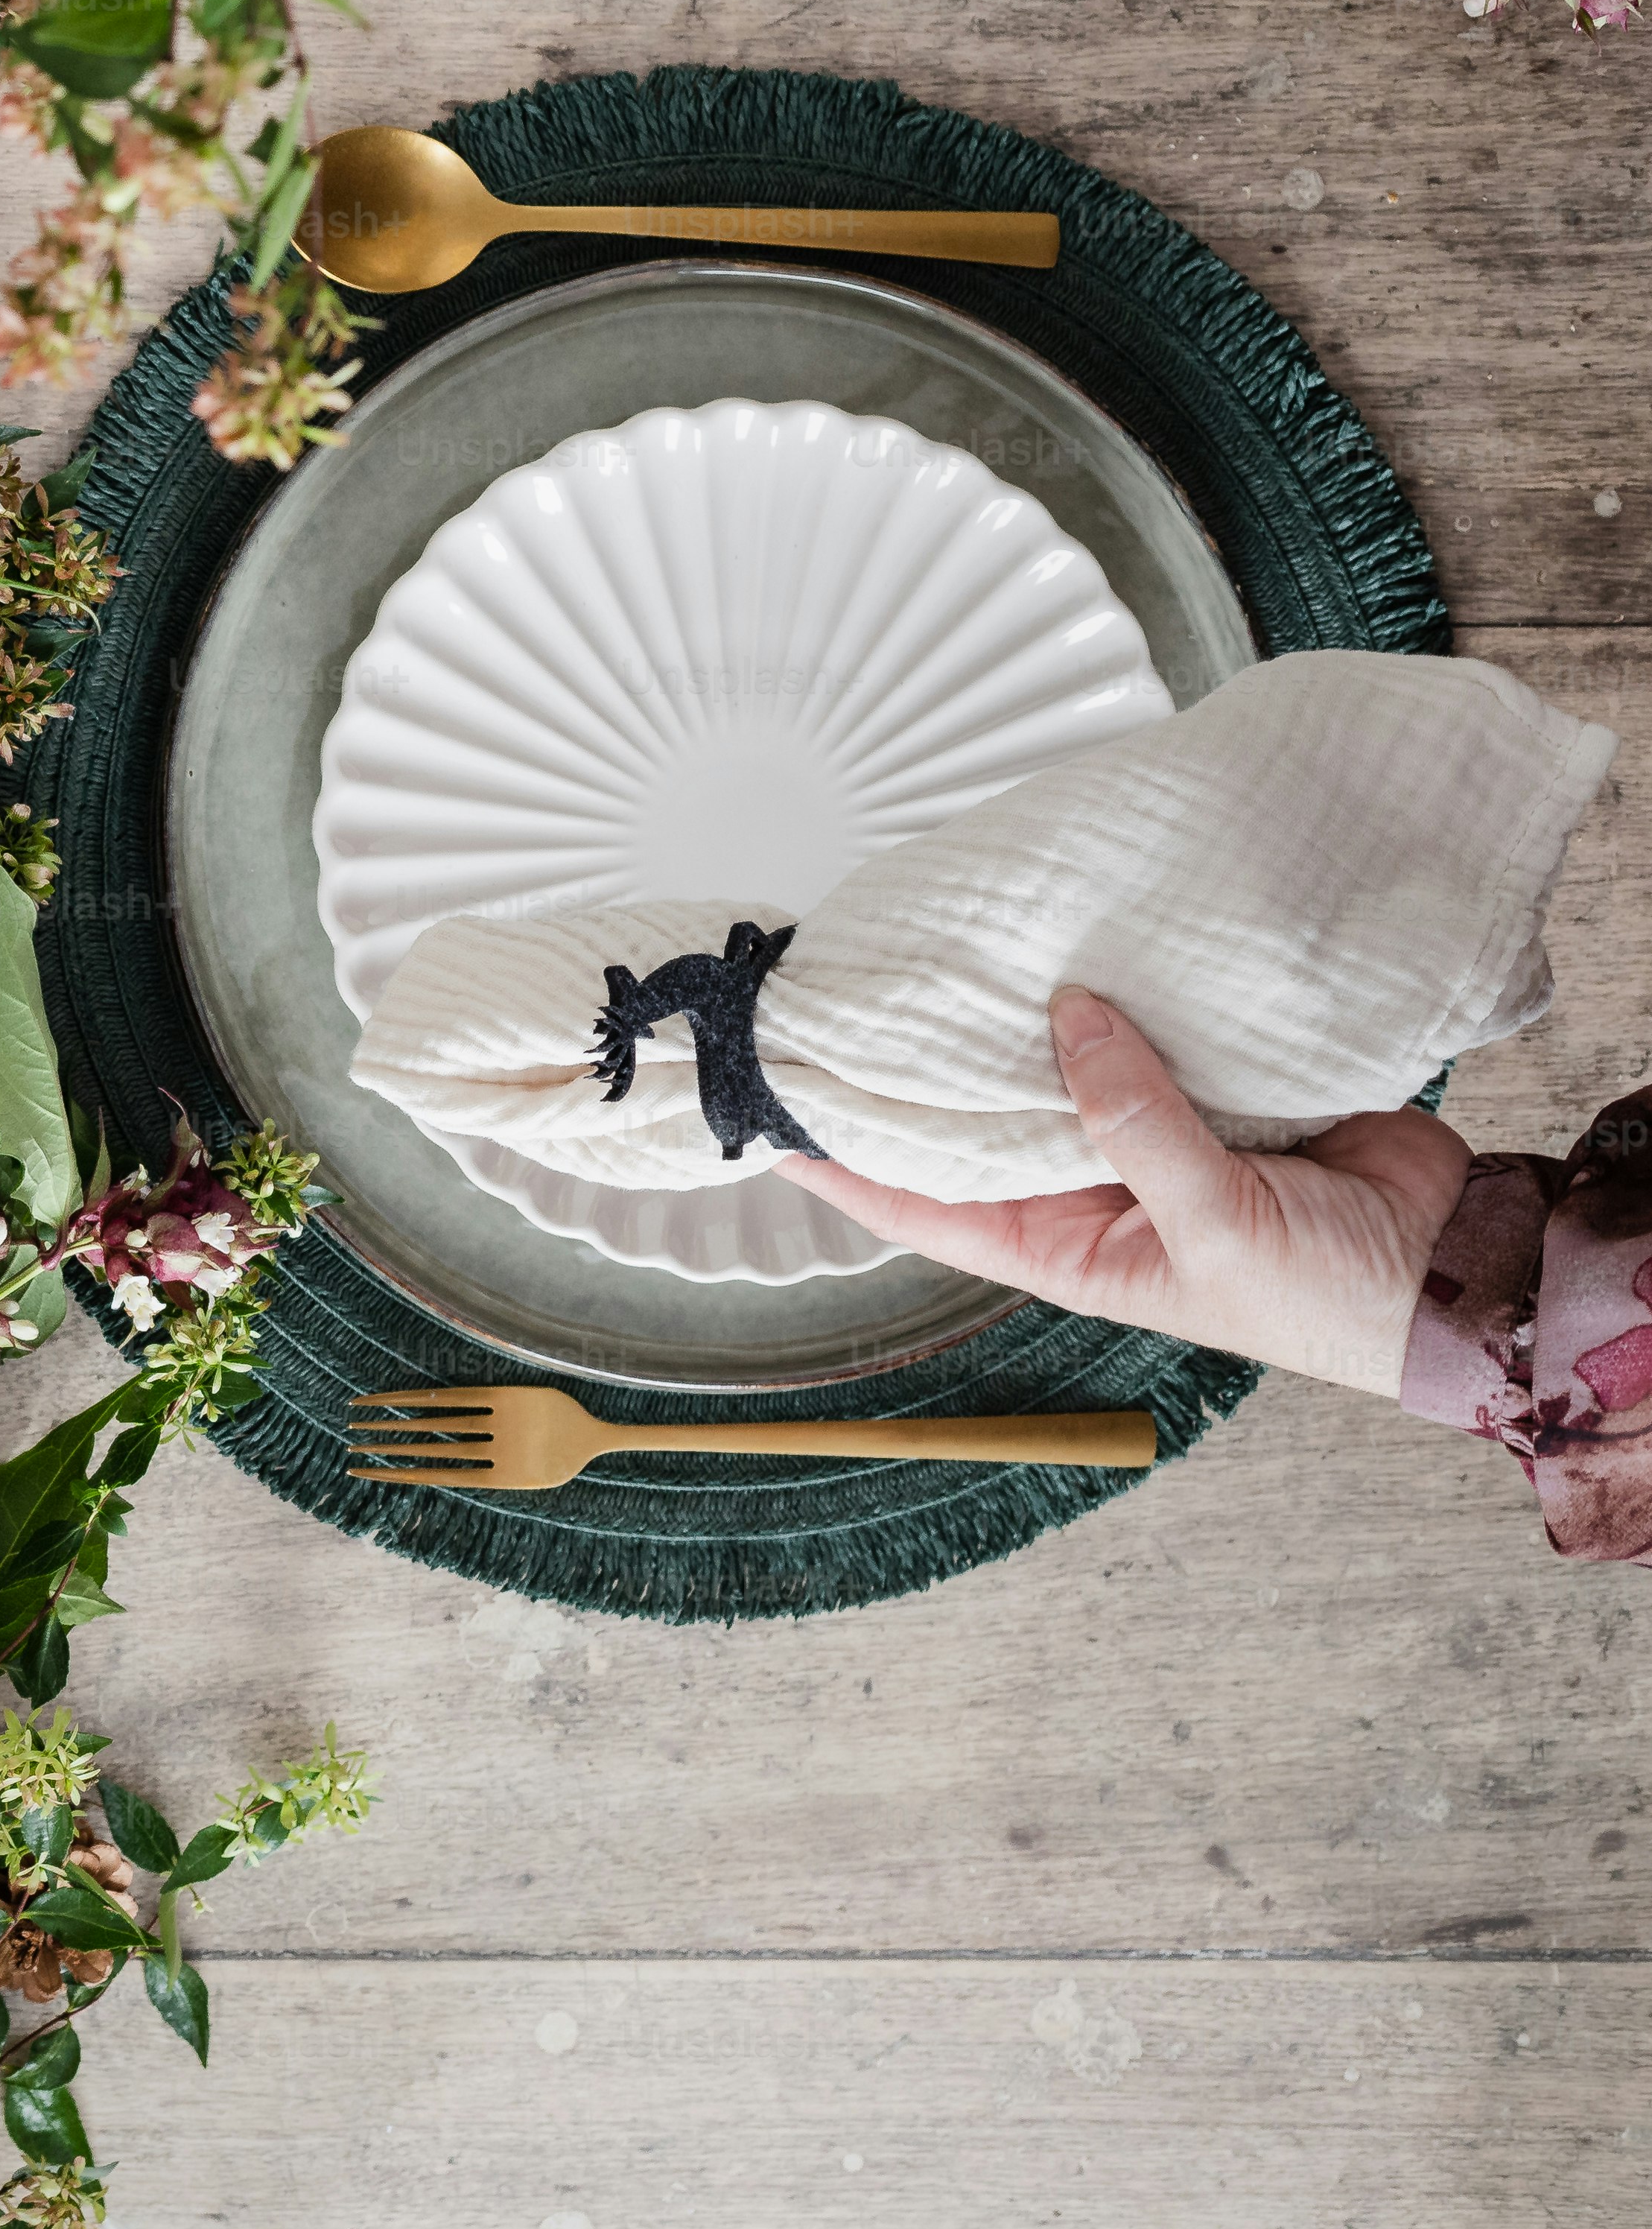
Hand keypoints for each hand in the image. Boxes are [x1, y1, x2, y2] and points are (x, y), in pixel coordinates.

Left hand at [785, 990, 1466, 1398]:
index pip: (916, 1203)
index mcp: (1058, 1245)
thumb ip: (1136, 1124)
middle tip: (848, 988)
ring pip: (1049, 1064)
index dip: (842, 1158)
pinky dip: (1107, 990)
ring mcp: (1141, 1132)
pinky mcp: (1204, 1085)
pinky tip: (1066, 935)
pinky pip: (1136, 1033)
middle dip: (917, 1063)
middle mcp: (1082, 1188)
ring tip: (943, 942)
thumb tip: (1066, 1017)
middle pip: (972, 1117)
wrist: (1459, 1266)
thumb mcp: (1213, 1226)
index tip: (769, 1106)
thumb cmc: (1329, 1293)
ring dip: (1011, 1014)